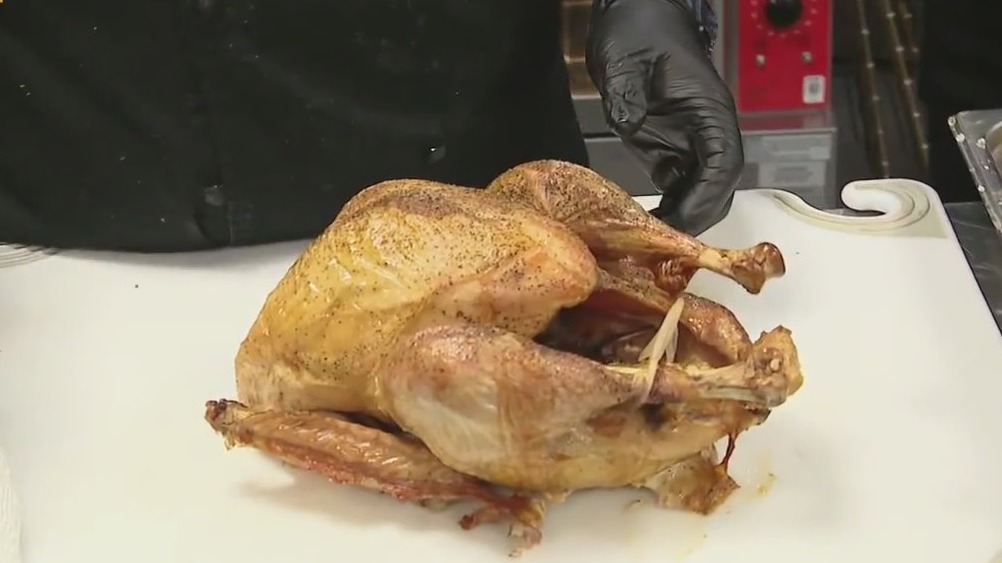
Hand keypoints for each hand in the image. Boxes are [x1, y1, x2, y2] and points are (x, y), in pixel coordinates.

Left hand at [587, 0, 742, 234]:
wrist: (635, 16)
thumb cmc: (638, 31)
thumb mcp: (627, 60)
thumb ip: (629, 94)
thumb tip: (630, 123)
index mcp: (709, 109)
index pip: (724, 163)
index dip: (707, 197)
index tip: (681, 220)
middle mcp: (707, 131)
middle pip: (719, 187)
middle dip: (697, 218)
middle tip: (664, 246)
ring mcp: (690, 142)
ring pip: (702, 193)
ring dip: (683, 219)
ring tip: (653, 245)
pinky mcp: (669, 149)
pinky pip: (680, 188)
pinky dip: (669, 210)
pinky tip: (646, 227)